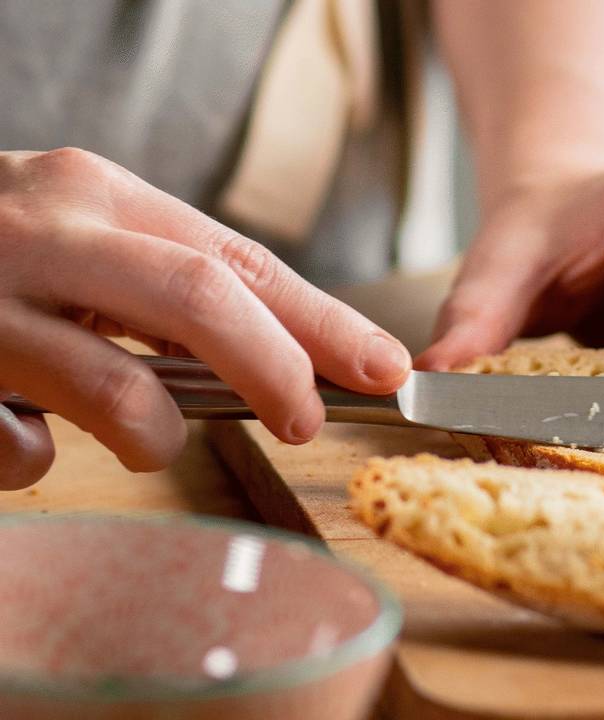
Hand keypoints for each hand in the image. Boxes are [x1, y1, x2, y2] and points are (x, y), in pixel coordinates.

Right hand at [0, 148, 410, 488]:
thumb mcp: (84, 240)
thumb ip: (166, 285)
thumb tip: (296, 357)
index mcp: (99, 193)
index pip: (242, 259)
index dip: (323, 320)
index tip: (384, 366)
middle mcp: (47, 229)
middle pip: (203, 300)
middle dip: (276, 369)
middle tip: (305, 421)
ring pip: (115, 388)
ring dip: (154, 436)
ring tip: (150, 441)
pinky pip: (18, 446)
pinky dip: (37, 459)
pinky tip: (20, 434)